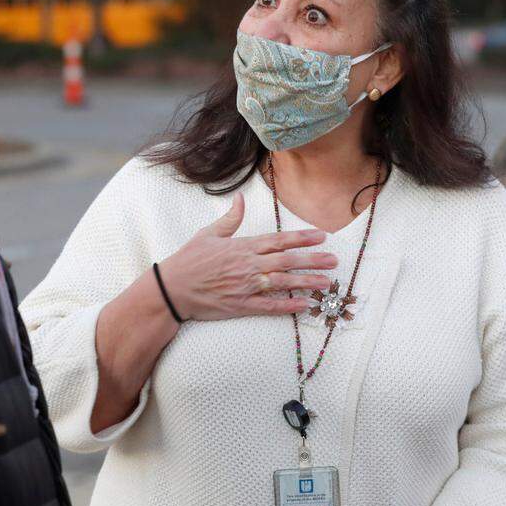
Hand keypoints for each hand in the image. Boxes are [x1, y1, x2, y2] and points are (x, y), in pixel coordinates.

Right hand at [158, 193, 336, 320]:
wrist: (172, 289)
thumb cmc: (188, 260)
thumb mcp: (208, 234)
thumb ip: (230, 218)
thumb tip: (241, 198)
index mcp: (242, 247)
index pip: (278, 241)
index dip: (301, 238)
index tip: (321, 236)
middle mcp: (248, 266)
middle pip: (287, 261)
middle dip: (312, 260)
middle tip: (333, 260)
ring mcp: (246, 287)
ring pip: (282, 283)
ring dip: (306, 282)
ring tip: (326, 282)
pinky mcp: (241, 305)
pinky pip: (269, 306)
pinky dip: (287, 306)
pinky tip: (304, 305)